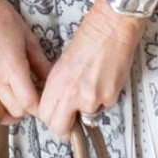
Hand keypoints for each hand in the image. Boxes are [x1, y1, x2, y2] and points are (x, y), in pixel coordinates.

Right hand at [0, 0, 48, 118]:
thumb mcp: (29, 40)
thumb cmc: (3, 19)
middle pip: (15, 111)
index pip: (28, 103)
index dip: (40, 107)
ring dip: (10, 108)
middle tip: (33, 96)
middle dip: (27, 108)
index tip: (45, 101)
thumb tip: (50, 82)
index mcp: (11, 67)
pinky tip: (2, 85)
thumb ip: (41, 64)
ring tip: (17, 95)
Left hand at [36, 0, 142, 136]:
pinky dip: (104, 99)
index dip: (51, 117)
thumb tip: (59, 104)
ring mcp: (91, 98)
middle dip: (65, 127)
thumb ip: (59, 87)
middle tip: (71, 118)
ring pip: (86, 118)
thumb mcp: (63, 64)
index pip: (45, 117)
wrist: (112, 28)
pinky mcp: (110, 98)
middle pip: (61, 129)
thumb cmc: (89, 39)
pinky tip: (105, 80)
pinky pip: (104, 107)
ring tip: (93, 85)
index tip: (56, 115)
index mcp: (56, 83)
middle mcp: (71, 94)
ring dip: (89, 108)